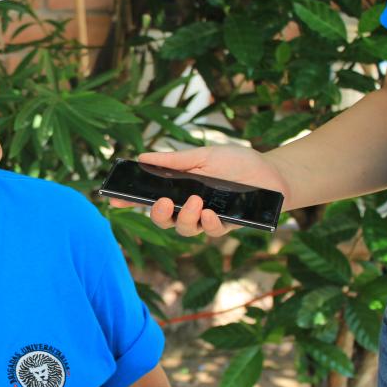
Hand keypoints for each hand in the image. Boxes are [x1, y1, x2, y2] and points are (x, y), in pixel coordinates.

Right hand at [107, 146, 290, 237]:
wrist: (272, 172)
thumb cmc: (237, 162)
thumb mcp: (203, 156)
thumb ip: (175, 161)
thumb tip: (143, 157)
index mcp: (179, 188)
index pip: (149, 197)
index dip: (130, 200)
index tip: (114, 197)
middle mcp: (188, 206)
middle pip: (162, 219)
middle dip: (157, 214)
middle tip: (162, 202)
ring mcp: (206, 218)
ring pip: (184, 229)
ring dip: (184, 218)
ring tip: (195, 202)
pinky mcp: (226, 226)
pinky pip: (210, 231)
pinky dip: (207, 223)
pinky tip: (210, 212)